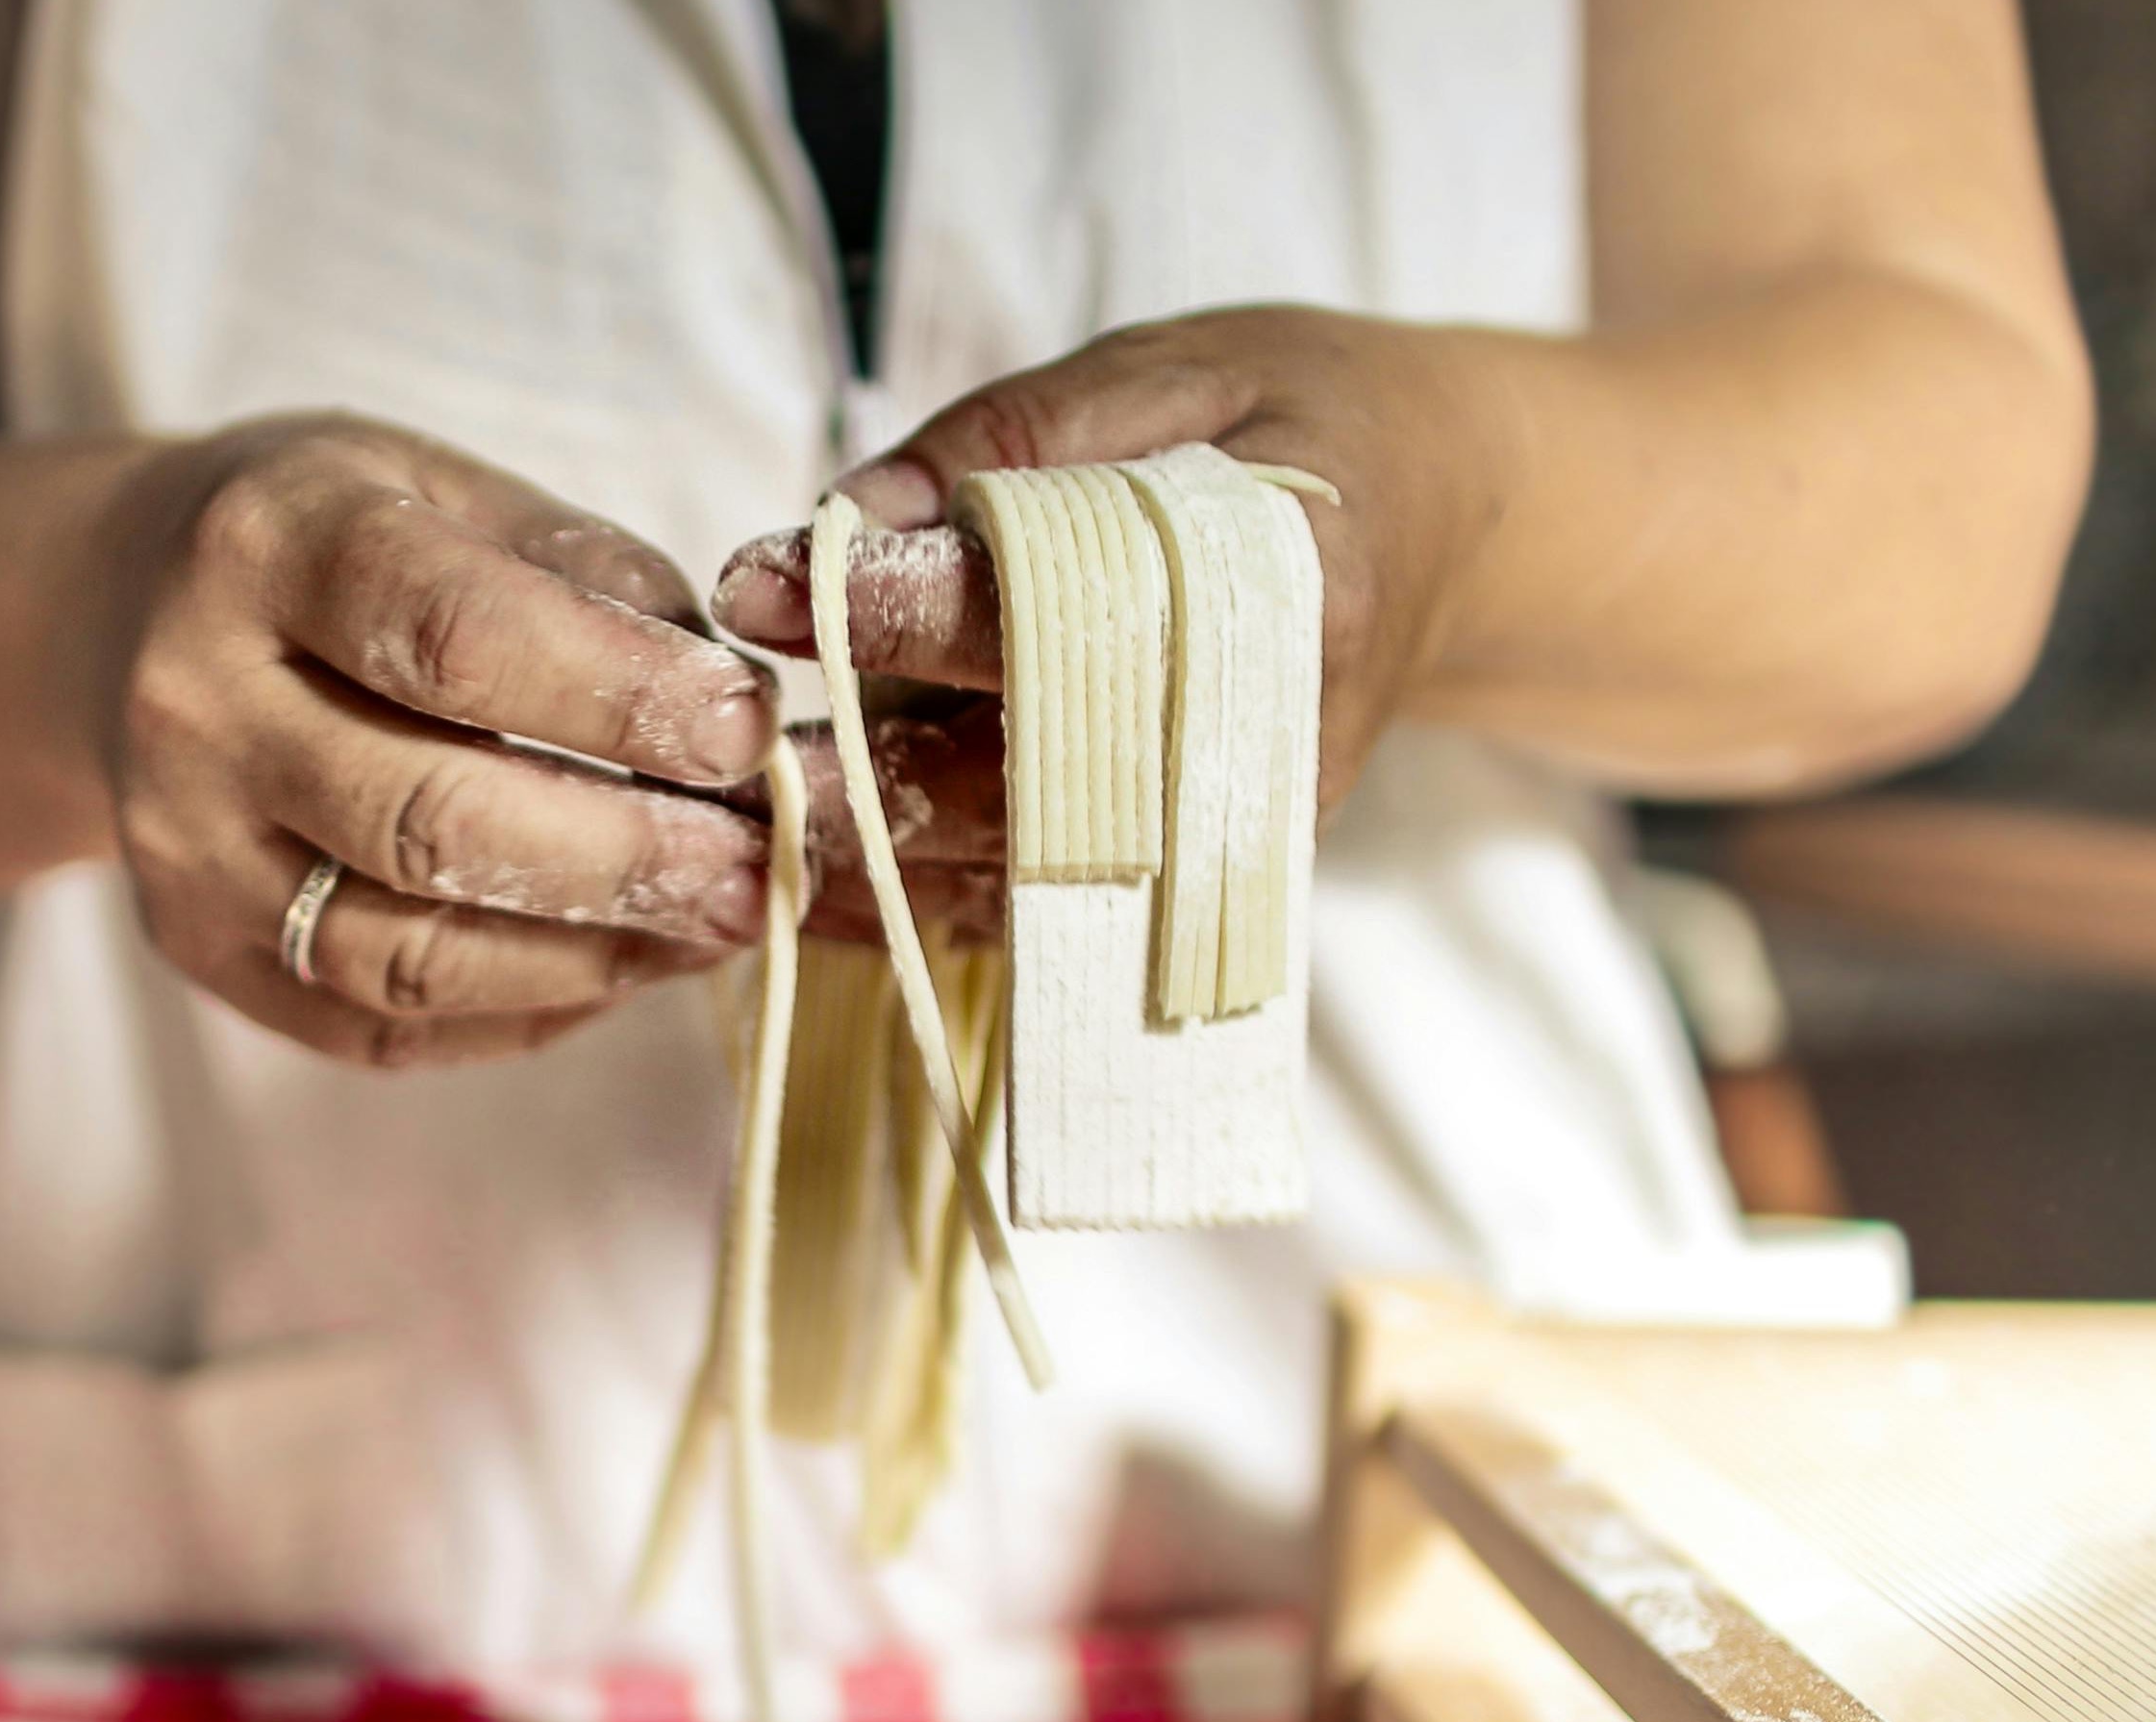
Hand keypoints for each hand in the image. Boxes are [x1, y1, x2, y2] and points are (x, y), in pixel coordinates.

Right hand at [93, 416, 781, 1066]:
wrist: (122, 620)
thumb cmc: (330, 545)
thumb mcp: (439, 486)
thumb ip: (580, 571)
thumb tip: (725, 697)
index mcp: (264, 548)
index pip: (449, 640)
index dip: (616, 695)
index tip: (742, 726)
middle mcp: (197, 707)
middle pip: (427, 821)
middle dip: (622, 856)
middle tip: (754, 865)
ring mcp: (186, 851)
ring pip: (406, 952)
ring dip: (590, 956)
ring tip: (712, 925)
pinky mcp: (206, 954)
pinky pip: (383, 1025)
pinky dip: (526, 1010)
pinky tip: (620, 964)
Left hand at [713, 307, 1494, 869]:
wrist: (1437, 519)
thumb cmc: (1294, 421)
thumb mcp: (1170, 372)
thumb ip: (1007, 443)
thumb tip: (838, 521)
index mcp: (1280, 586)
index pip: (1061, 615)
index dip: (898, 604)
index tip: (755, 584)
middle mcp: (1263, 741)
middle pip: (1032, 785)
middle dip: (860, 783)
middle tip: (718, 766)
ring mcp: (1232, 833)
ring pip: (1023, 883)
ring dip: (871, 876)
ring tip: (733, 844)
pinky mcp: (1196, 881)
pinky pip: (1038, 915)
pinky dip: (919, 906)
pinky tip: (810, 885)